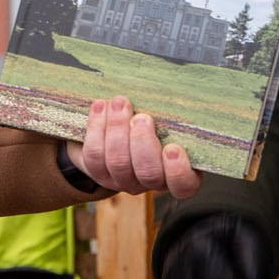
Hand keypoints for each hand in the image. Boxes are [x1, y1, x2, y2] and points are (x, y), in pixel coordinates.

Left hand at [70, 97, 201, 198]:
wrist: (119, 130)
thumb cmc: (157, 123)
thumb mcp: (171, 122)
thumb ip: (174, 118)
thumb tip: (180, 93)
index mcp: (176, 174)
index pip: (183, 185)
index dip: (178, 171)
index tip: (173, 148)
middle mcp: (151, 182)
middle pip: (148, 173)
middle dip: (142, 142)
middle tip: (142, 118)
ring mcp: (123, 180)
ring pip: (118, 162)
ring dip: (118, 129)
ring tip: (120, 103)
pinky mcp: (98, 173)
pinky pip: (94, 155)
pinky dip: (96, 127)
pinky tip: (101, 106)